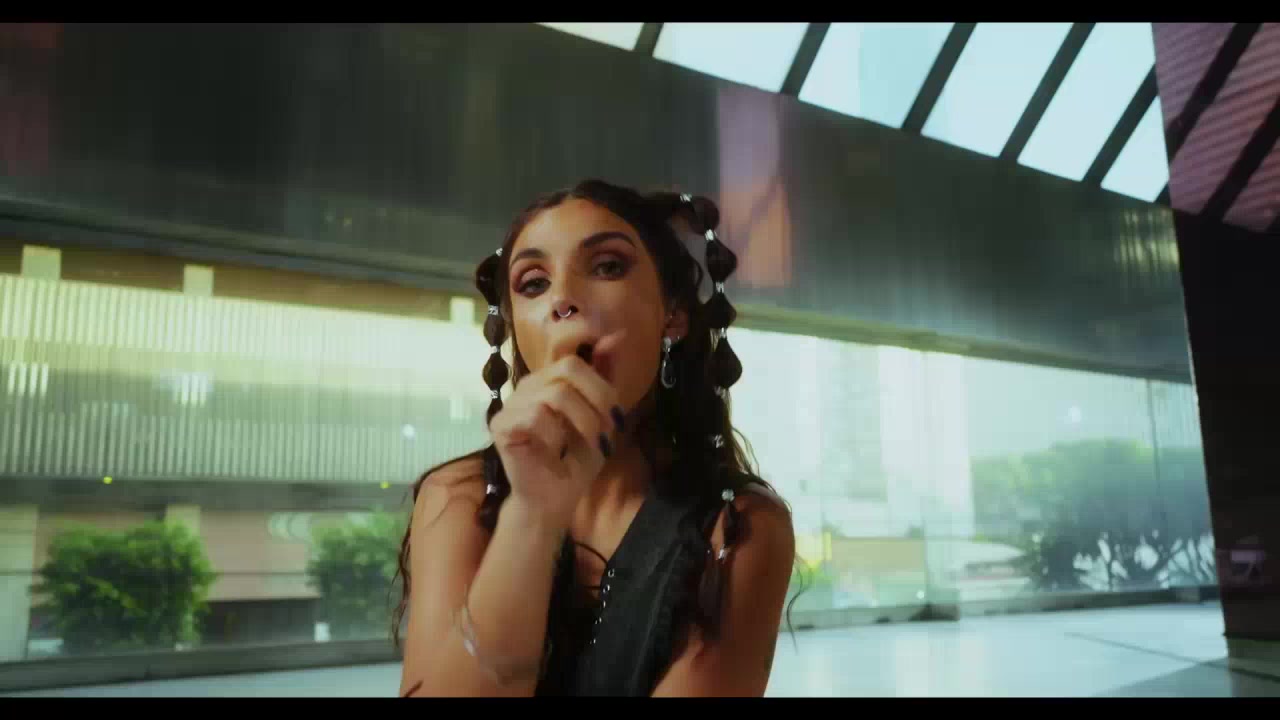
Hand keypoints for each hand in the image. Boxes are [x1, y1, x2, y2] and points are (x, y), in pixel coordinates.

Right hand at [488, 331, 626, 529]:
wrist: (555, 499)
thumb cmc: (577, 459)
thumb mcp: (602, 415)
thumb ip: (606, 377)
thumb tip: (617, 335)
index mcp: (549, 380)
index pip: (574, 359)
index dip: (600, 384)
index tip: (616, 415)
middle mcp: (528, 386)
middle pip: (567, 368)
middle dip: (597, 400)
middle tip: (607, 430)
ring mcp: (511, 404)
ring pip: (554, 393)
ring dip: (582, 421)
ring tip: (588, 443)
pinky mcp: (501, 425)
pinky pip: (535, 416)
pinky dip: (555, 435)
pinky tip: (557, 451)